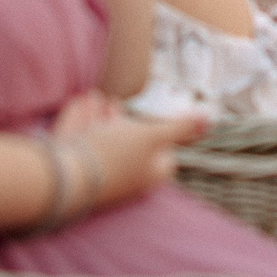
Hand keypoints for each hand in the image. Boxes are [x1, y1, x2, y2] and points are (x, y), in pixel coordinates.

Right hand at [48, 93, 204, 211]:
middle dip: (124, 123)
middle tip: (116, 103)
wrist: (66, 176)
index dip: (161, 136)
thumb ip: (181, 127)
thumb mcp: (153, 136)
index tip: (154, 121)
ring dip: (103, 119)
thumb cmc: (115, 156)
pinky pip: (84, 140)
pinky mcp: (77, 167)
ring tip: (100, 99)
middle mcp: (127, 177)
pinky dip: (85, 121)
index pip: (164, 156)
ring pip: (105, 143)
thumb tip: (210, 120)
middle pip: (131, 148)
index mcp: (151, 174)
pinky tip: (84, 103)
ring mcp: (100, 173)